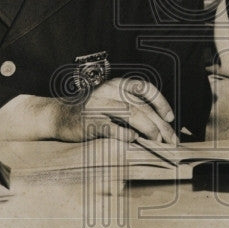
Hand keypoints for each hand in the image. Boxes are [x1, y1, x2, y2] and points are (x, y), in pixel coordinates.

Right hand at [54, 77, 177, 144]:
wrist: (58, 115)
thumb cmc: (91, 111)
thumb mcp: (111, 101)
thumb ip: (131, 107)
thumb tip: (161, 125)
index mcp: (117, 85)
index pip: (145, 88)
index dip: (161, 102)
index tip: (170, 117)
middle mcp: (109, 92)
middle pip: (141, 106)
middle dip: (159, 125)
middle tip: (169, 140)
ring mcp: (98, 105)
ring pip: (130, 114)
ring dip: (147, 129)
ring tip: (156, 142)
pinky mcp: (89, 121)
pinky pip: (111, 128)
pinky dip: (125, 135)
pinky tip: (133, 140)